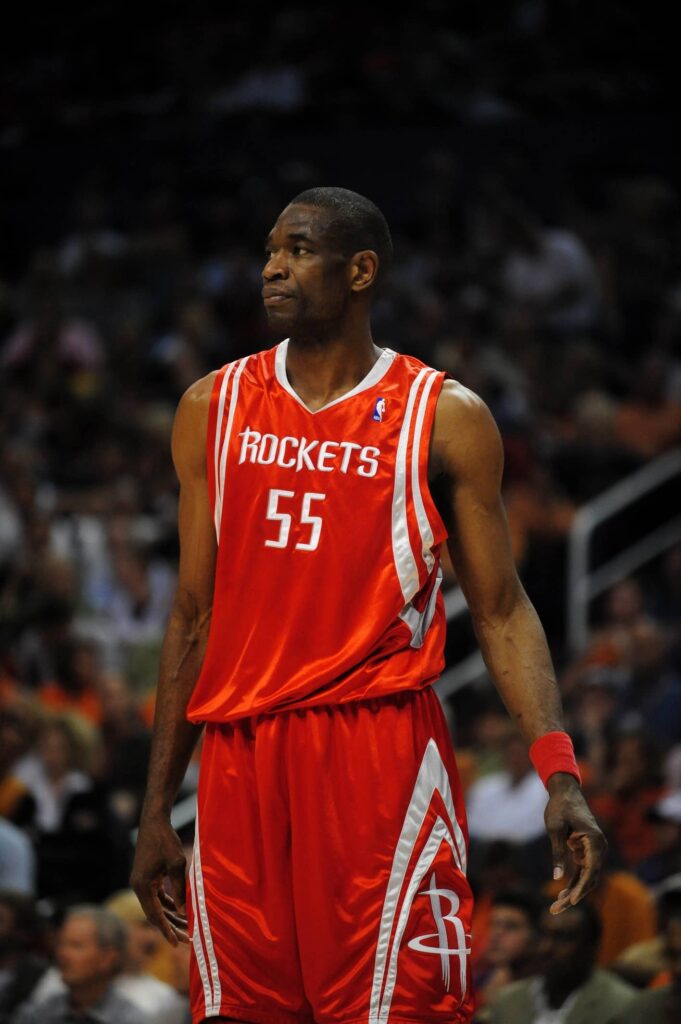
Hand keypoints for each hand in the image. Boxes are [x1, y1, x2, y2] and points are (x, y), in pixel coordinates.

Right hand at [130, 812, 189, 945]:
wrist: (154, 820)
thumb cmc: (166, 839)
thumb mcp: (177, 864)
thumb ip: (179, 888)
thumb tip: (183, 911)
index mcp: (142, 886)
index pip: (154, 915)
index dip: (166, 930)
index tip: (176, 943)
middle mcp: (138, 886)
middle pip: (155, 914)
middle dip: (171, 927)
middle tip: (186, 939)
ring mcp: (141, 882)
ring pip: (157, 906)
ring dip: (171, 916)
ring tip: (188, 927)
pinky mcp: (147, 877)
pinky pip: (157, 896)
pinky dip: (168, 904)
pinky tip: (181, 911)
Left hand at [544, 772, 606, 914]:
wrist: (565, 791)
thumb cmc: (560, 807)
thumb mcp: (555, 828)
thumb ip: (558, 853)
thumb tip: (557, 878)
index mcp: (595, 841)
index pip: (591, 871)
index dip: (581, 889)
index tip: (570, 902)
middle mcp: (599, 847)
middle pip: (590, 878)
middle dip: (574, 896)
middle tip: (556, 909)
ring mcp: (593, 850)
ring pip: (586, 877)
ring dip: (573, 892)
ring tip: (556, 907)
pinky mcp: (586, 850)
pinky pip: (582, 871)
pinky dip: (573, 882)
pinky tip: (561, 894)